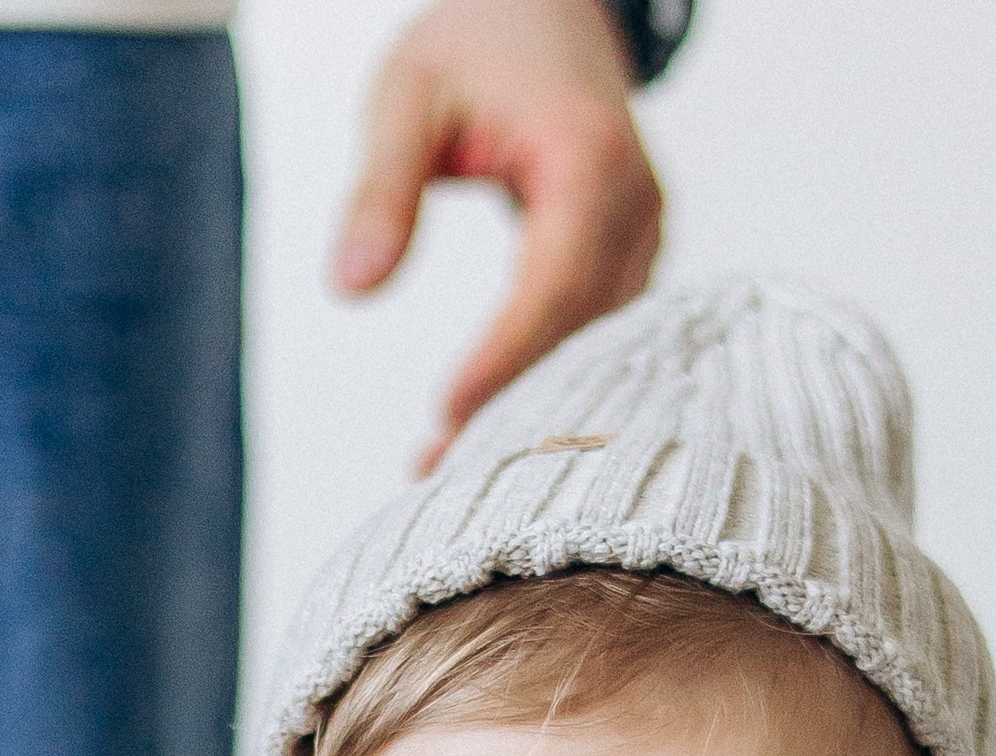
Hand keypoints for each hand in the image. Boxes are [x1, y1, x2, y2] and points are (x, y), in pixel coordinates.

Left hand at [334, 0, 662, 471]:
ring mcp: (646, 233)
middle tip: (436, 469)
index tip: (448, 414)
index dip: (505, 356)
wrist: (547, 5)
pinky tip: (488, 417)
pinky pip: (597, 332)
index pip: (554, 281)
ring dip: (527, 402)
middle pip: (581, 331)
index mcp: (589, 158)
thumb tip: (350, 287)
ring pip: (596, 346)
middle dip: (511, 402)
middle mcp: (636, 204)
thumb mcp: (405, 95)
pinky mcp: (634, 255)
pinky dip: (544, 374)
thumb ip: (380, 189)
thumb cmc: (475, 38)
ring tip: (450, 459)